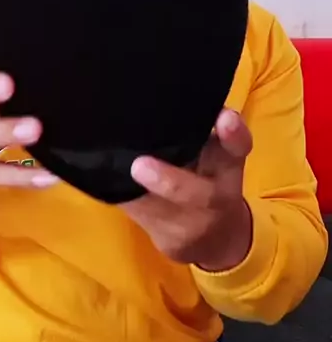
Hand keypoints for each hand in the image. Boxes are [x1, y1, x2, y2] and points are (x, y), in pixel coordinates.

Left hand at [122, 110, 252, 271]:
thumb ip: (208, 131)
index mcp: (228, 167)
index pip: (236, 149)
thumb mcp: (219, 157)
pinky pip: (140, 219)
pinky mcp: (168, 240)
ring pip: (158, 212)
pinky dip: (123, 200)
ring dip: (135, 195)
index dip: (233, 134)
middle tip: (138, 166)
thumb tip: (179, 99)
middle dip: (168, 181)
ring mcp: (190, 225)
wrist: (216, 242)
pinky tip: (104, 183)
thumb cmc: (210, 180)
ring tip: (113, 174)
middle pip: (197, 193)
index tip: (224, 117)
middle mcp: (215, 198)